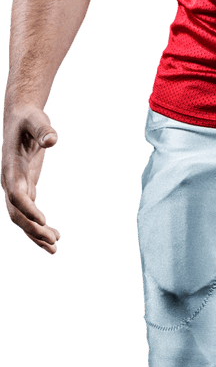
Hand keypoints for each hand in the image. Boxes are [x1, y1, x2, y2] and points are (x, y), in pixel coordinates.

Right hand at [1, 106, 60, 253]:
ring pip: (21, 217)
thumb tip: (52, 140)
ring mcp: (17, 185)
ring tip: (55, 248)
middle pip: (16, 212)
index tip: (43, 219)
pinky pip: (30, 212)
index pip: (15, 194)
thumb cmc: (29, 118)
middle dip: (32, 229)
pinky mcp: (26, 186)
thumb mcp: (36, 120)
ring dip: (35, 234)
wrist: (21, 118)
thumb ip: (43, 130)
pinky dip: (39, 225)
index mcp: (11, 167)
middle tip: (53, 241)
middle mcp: (11, 180)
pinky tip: (54, 236)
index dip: (27, 208)